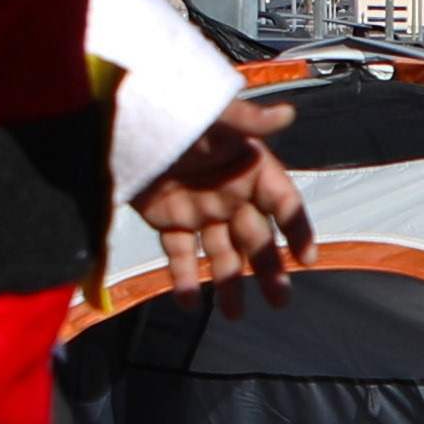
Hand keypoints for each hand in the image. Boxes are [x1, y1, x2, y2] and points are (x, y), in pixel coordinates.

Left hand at [135, 95, 305, 312]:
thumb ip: (248, 119)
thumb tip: (288, 115)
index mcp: (249, 166)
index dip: (298, 229)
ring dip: (229, 283)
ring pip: (222, 253)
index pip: (283, 202)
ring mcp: (201, 209)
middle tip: (279, 300)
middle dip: (269, 269)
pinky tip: (187, 303)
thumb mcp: (212, 113)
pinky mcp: (170, 220)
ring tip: (234, 314)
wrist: (117, 119)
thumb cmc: (171, 109)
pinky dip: (183, 279)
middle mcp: (231, 192)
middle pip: (257, 237)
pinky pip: (181, 254)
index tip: (307, 258)